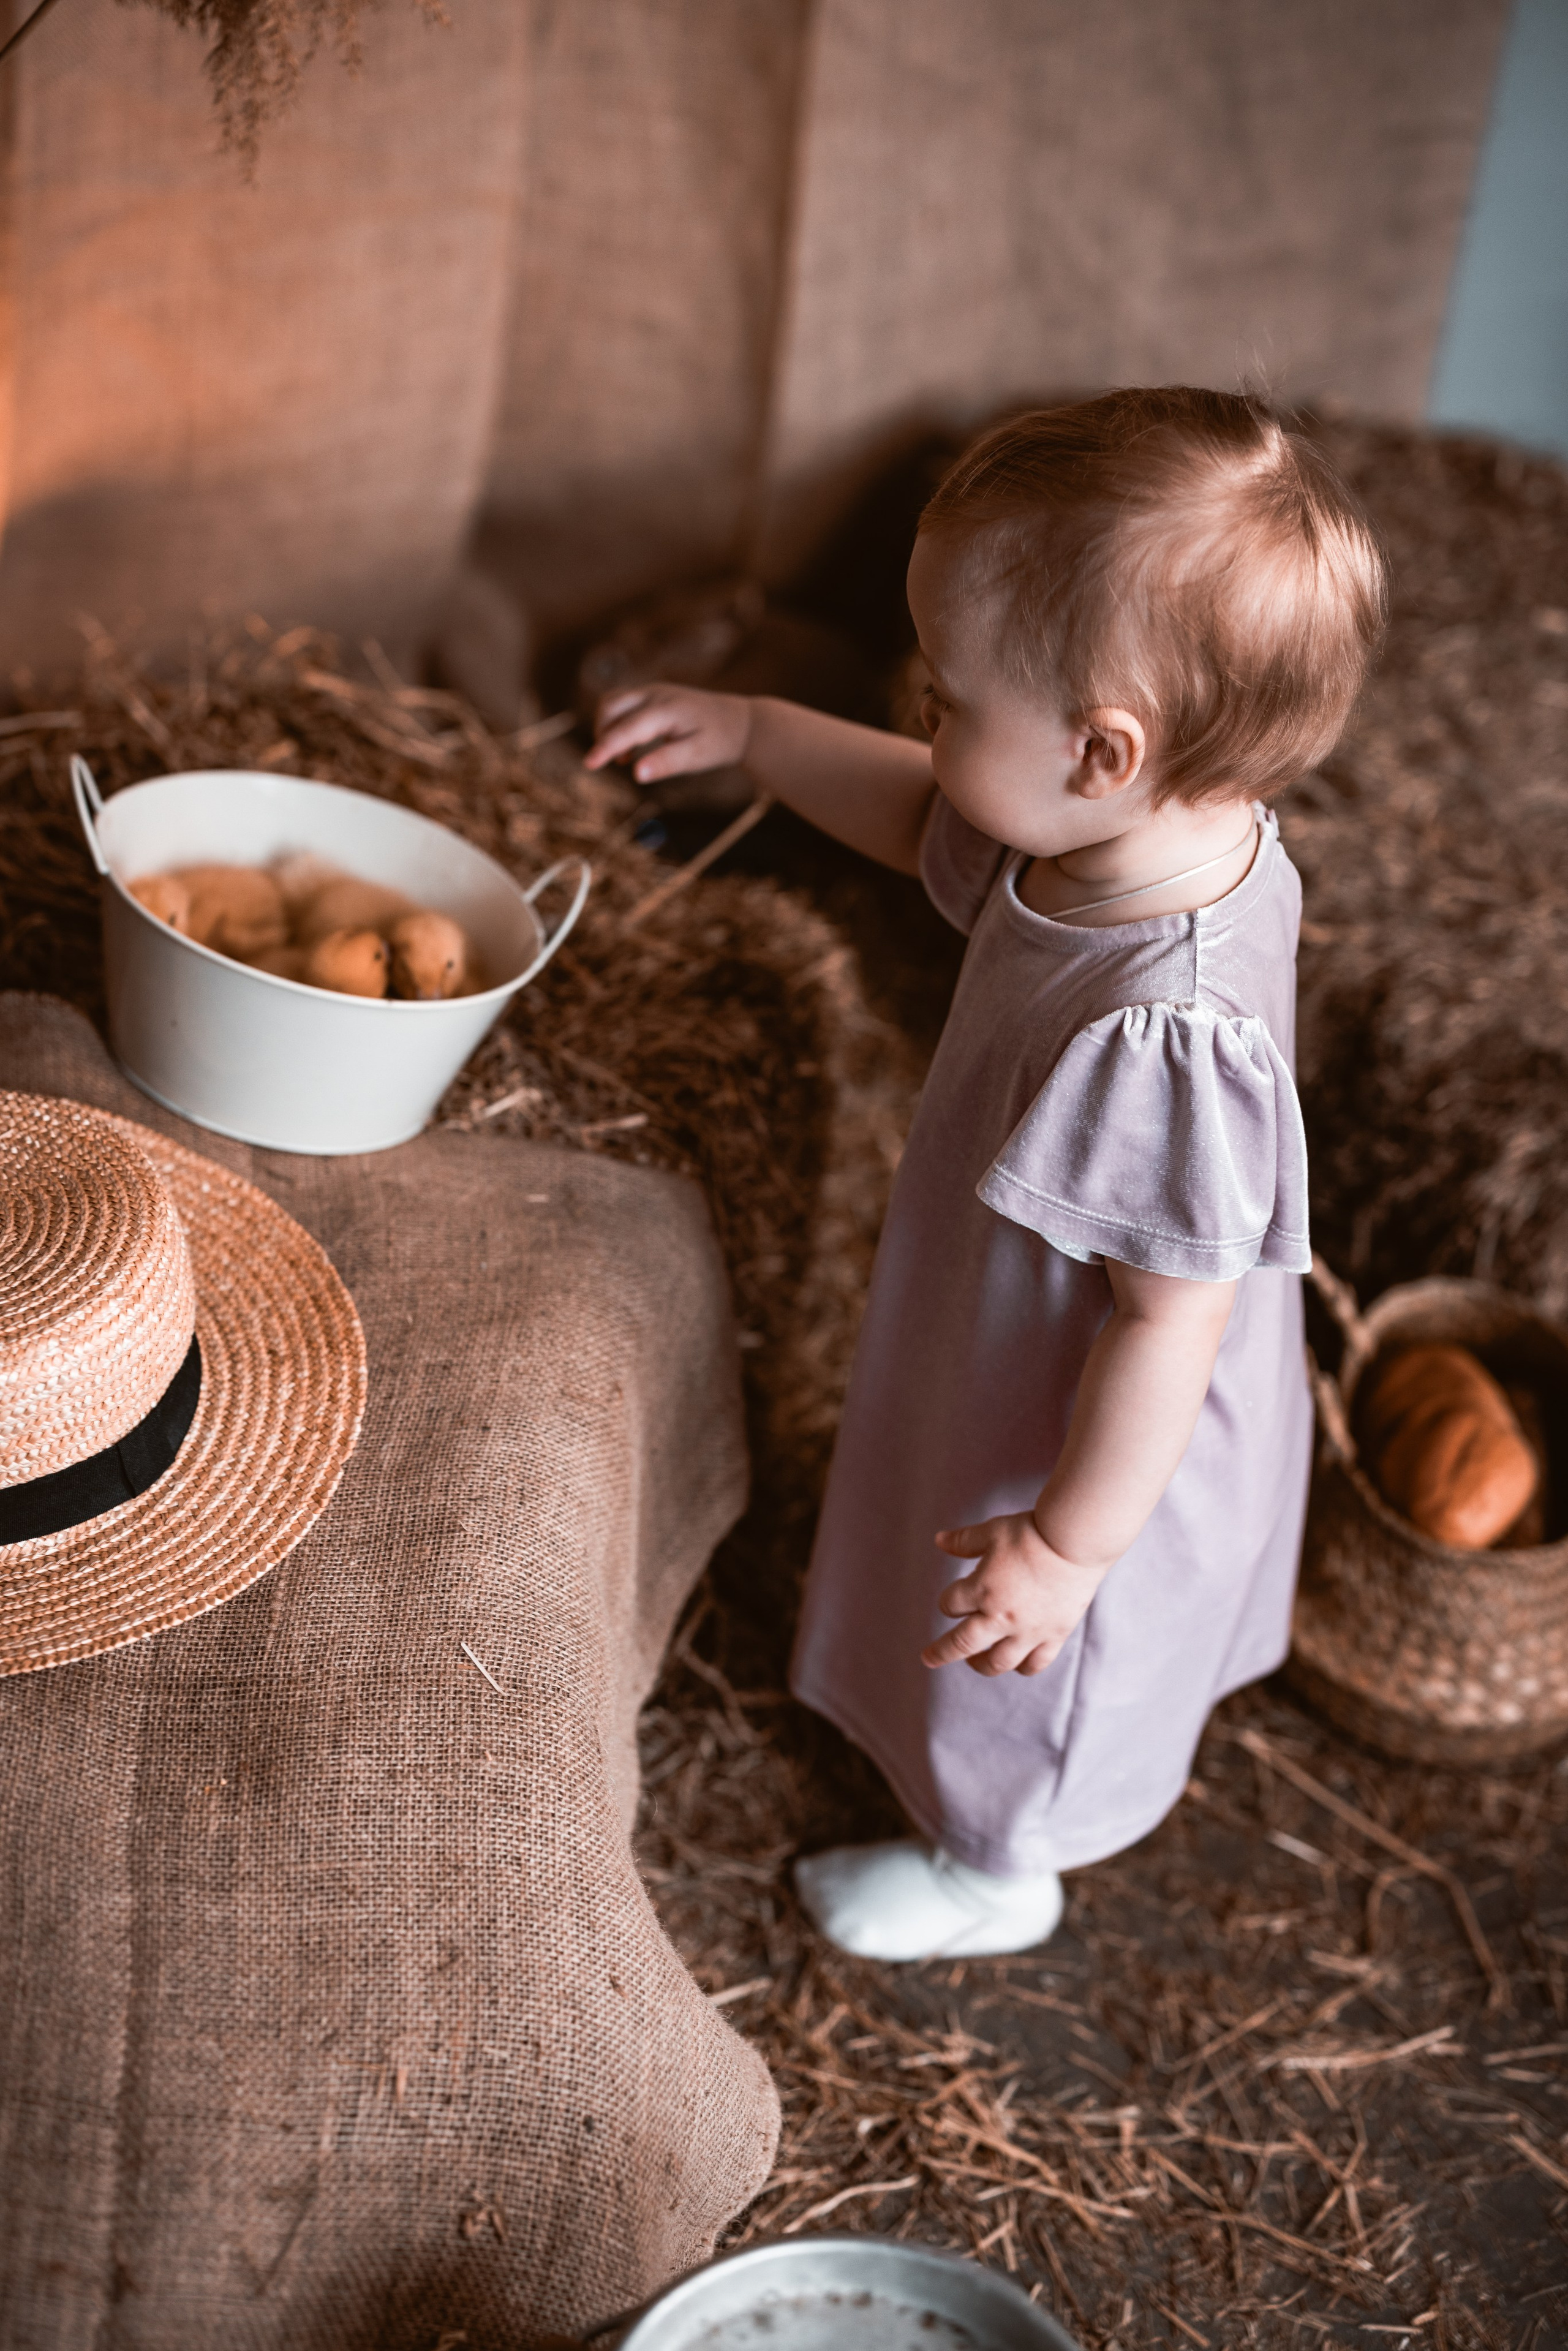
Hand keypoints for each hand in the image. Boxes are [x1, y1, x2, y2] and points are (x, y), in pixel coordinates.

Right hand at [584, 682, 752, 784]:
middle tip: (611, 764)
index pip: (626, 728)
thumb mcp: (697, 757)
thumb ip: (666, 763)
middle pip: (610, 706)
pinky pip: (623, 705)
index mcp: (666, 709)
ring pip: (613, 702)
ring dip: (607, 728)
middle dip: (603, 734)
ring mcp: (653, 691)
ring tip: (623, 758)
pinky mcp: (653, 695)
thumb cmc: (720, 742)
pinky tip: (631, 751)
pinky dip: (617, 724)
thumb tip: (636, 774)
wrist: (741, 722)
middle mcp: (655, 694)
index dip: (605, 747)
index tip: (588, 765)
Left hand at [922, 1513, 1107, 1676]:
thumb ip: (963, 1540)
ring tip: (974, 1662)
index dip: (947, 1602)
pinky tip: (1016, 1664)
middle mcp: (1001, 1616)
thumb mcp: (992, 1531)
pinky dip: (1022, 1667)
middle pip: (963, 1643)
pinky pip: (1035, 1663)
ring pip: (998, 1662)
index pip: (950, 1605)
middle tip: (929, 1658)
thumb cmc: (1032, 1532)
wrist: (1076, 1542)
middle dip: (942, 1652)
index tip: (951, 1599)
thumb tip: (938, 1540)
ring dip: (981, 1665)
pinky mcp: (1054, 1635)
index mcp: (982, 1589)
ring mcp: (1028, 1630)